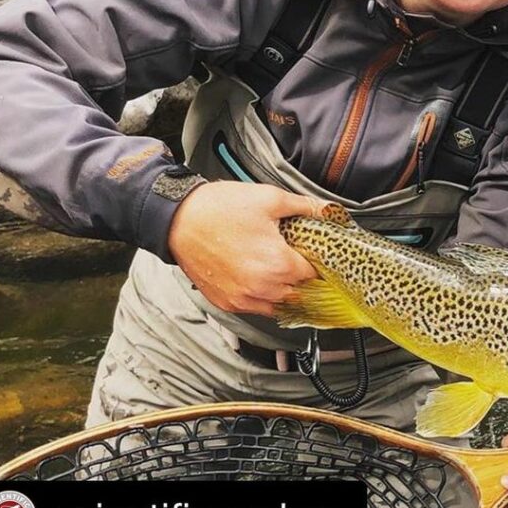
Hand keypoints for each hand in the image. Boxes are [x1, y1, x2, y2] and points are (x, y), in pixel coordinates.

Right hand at [167, 181, 322, 314]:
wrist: (178, 219)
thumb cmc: (219, 208)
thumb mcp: (270, 198)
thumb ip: (305, 206)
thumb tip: (328, 210)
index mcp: (278, 263)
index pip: (314, 275)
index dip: (319, 264)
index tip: (318, 256)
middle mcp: (262, 287)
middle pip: (300, 294)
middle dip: (304, 279)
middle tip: (300, 261)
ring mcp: (243, 298)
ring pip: (279, 306)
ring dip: (285, 292)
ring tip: (281, 270)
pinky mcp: (227, 303)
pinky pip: (257, 309)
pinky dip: (264, 298)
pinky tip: (262, 279)